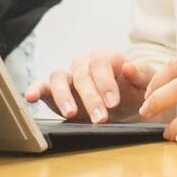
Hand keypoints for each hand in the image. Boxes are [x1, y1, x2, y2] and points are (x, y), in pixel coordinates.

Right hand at [23, 48, 154, 123]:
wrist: (127, 104)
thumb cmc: (137, 89)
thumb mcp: (147, 82)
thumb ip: (141, 73)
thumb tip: (128, 67)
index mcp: (106, 57)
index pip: (101, 63)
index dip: (105, 82)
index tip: (112, 102)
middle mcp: (84, 64)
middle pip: (81, 75)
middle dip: (90, 98)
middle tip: (101, 119)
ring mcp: (68, 77)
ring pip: (59, 78)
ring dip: (64, 97)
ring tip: (71, 114)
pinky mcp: (55, 92)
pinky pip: (43, 87)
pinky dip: (35, 90)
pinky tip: (29, 97)